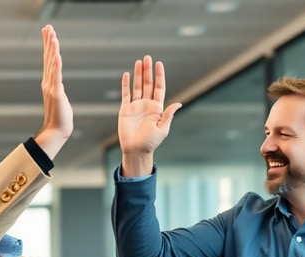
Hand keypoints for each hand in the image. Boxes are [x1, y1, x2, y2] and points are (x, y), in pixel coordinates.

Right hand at [33, 24, 72, 159]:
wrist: (57, 130)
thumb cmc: (60, 116)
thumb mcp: (59, 96)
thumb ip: (57, 87)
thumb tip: (57, 83)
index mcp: (50, 82)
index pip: (49, 59)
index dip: (48, 45)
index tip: (48, 32)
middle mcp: (48, 82)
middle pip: (48, 58)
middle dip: (48, 42)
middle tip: (48, 27)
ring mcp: (51, 87)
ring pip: (52, 64)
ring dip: (52, 50)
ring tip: (53, 36)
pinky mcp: (57, 93)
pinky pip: (57, 77)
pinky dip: (56, 66)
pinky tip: (57, 56)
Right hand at [118, 55, 181, 176]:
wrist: (136, 150)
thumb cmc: (151, 142)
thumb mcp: (162, 129)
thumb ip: (168, 115)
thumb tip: (179, 103)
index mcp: (157, 108)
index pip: (158, 88)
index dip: (159, 76)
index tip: (159, 64)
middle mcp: (146, 105)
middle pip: (147, 84)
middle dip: (148, 71)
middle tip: (148, 57)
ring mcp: (136, 106)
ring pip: (137, 86)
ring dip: (138, 74)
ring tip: (139, 62)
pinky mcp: (125, 110)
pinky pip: (126, 94)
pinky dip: (126, 84)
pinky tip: (127, 74)